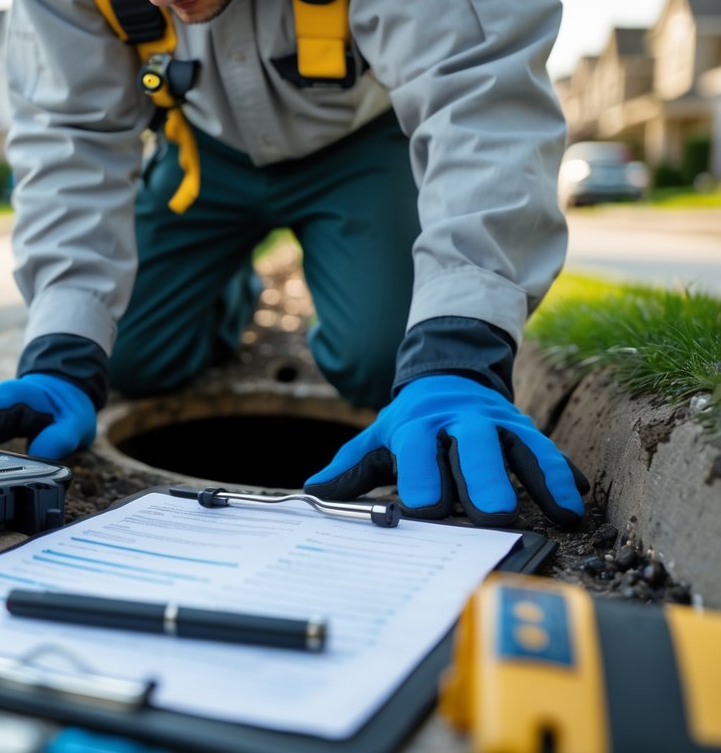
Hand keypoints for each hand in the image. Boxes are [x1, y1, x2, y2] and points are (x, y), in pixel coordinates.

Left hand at [304, 375, 587, 525]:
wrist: (448, 375)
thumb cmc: (411, 424)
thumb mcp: (378, 439)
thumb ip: (350, 468)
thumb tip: (314, 492)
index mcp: (418, 424)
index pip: (419, 449)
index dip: (422, 478)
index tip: (425, 510)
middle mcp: (461, 421)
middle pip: (474, 447)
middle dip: (484, 480)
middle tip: (494, 516)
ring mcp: (498, 424)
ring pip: (521, 448)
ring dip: (541, 480)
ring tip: (560, 513)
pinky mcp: (525, 431)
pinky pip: (548, 452)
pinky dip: (563, 475)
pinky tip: (577, 501)